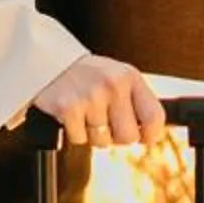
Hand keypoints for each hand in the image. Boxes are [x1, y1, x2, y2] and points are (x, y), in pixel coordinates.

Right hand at [35, 53, 166, 148]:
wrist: (49, 61)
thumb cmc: (87, 75)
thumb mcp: (117, 77)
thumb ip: (135, 101)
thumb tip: (148, 136)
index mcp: (129, 77)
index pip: (154, 116)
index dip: (150, 134)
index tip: (144, 138)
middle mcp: (113, 85)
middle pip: (128, 137)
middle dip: (117, 137)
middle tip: (105, 124)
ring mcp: (90, 96)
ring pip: (102, 141)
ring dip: (93, 135)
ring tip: (86, 114)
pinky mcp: (68, 108)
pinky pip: (79, 139)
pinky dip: (74, 133)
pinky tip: (72, 115)